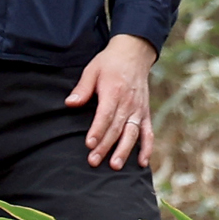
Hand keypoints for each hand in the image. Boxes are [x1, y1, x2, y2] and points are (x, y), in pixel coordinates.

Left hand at [70, 34, 159, 168]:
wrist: (134, 54)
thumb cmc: (109, 63)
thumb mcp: (92, 70)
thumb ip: (82, 88)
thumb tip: (70, 103)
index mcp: (114, 92)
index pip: (106, 115)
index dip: (98, 130)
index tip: (90, 144)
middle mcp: (128, 103)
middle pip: (116, 128)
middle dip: (105, 146)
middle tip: (94, 161)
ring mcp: (139, 110)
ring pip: (132, 133)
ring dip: (124, 150)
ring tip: (115, 165)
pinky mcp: (145, 113)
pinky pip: (148, 133)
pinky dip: (147, 148)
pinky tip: (143, 163)